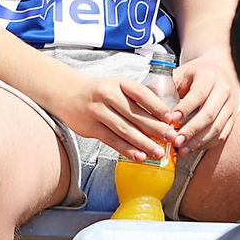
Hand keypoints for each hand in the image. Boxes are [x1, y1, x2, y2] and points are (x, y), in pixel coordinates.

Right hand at [48, 73, 176, 162]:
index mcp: (118, 82)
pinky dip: (127, 149)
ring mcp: (98, 112)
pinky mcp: (91, 127)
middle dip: (155, 128)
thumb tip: (163, 118)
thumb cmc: (100, 91)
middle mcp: (107, 95)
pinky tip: (139, 156)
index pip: (141, 93)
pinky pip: (112, 141)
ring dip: (144, 143)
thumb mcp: (118, 85)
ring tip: (158, 152)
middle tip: (171, 138)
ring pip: (125, 130)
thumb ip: (137, 98)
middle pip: (135, 114)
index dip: (157, 106)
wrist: (68, 93)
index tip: (170, 118)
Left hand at [170, 55, 239, 152]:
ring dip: (197, 141)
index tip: (172, 120)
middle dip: (191, 130)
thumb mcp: (181, 73)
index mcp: (209, 76)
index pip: (199, 94)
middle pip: (209, 114)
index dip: (186, 108)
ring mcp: (231, 106)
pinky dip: (205, 144)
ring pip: (216, 128)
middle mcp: (223, 91)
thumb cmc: (194, 75)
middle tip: (175, 140)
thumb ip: (167, 86)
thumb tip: (147, 101)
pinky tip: (191, 148)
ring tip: (180, 149)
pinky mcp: (232, 119)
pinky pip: (221, 136)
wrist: (219, 70)